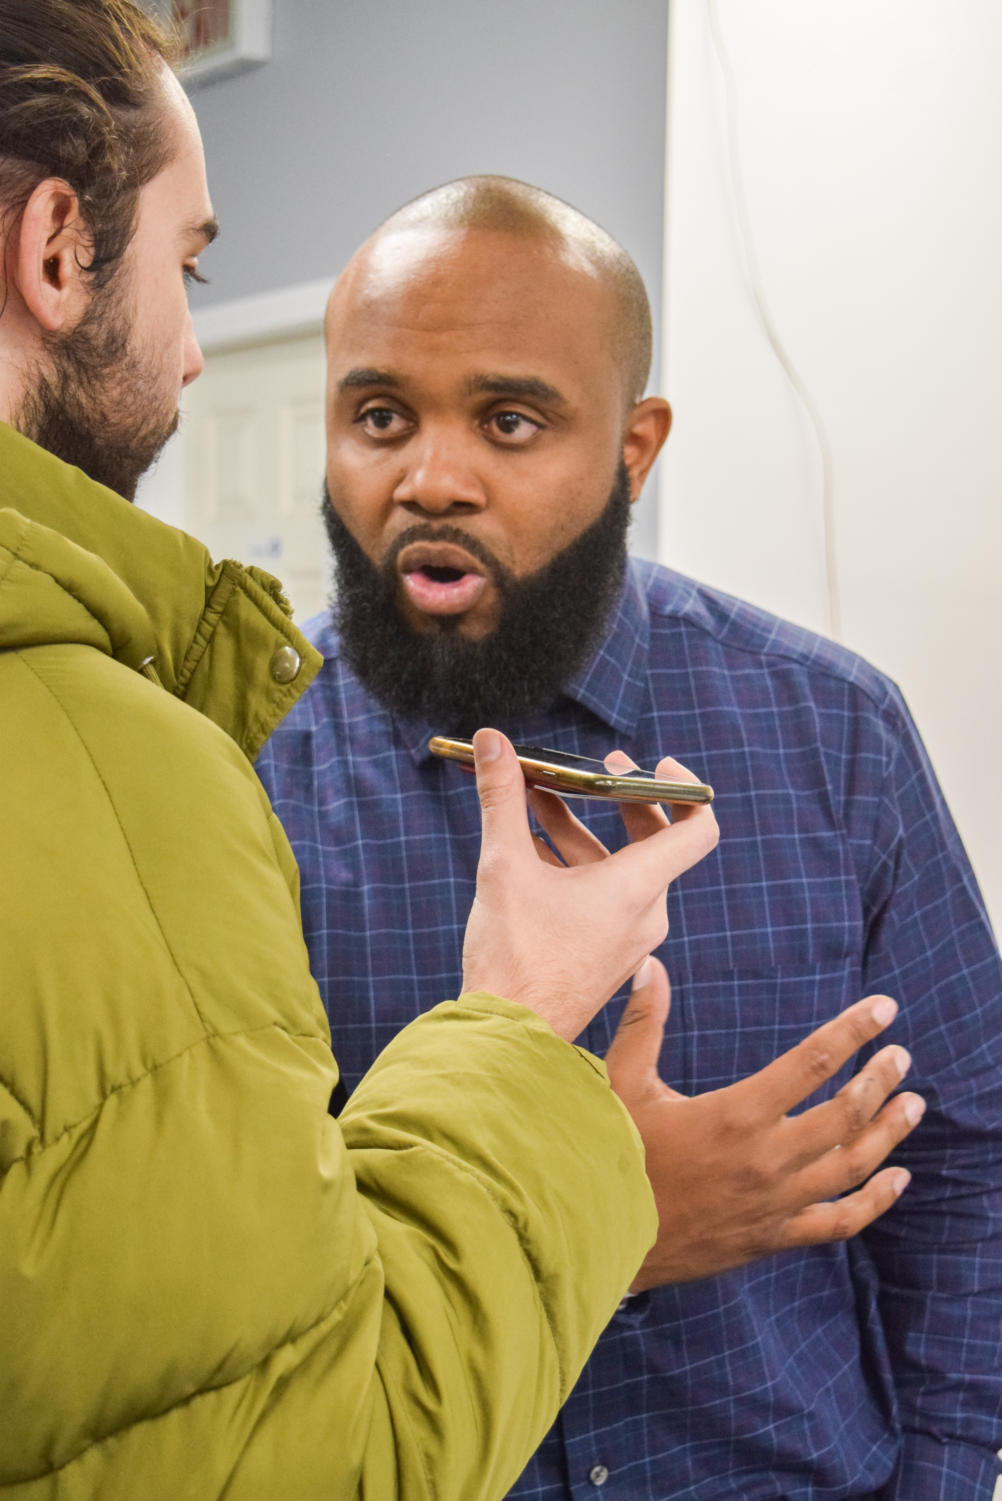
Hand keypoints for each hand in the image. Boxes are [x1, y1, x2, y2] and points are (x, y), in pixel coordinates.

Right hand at [461, 730, 717, 1041]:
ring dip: (581, 829)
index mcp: (637, 888)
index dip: (685, 786)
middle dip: (618, 797)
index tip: (654, 761)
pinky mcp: (606, 954)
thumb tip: (492, 739)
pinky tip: (528, 846)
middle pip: (653, 838)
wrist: (506, 1039)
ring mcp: (628, 937)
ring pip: (619, 866)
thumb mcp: (503, 866)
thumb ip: (501, 798)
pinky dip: (575, 865)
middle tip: (593, 768)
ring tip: (535, 798)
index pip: (697, 827)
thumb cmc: (512, 957)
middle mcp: (646, 913)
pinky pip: (604, 895)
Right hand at [606, 958, 925, 1288]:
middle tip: (901, 1056)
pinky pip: (839, 1221)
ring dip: (888, 1133)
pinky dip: (874, 1201)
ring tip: (913, 1104)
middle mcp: (766, 1159)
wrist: (602, 1237)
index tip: (883, 1009)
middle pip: (845, 1114)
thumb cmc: (612, 1155)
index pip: (812, 1062)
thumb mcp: (623, 1083)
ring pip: (852, 1165)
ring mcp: (775, 1202)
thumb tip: (650, 964)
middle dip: (879, 1079)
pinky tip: (897, 1179)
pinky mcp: (773, 1235)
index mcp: (736, 1114)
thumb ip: (644, 1022)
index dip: (853, 1032)